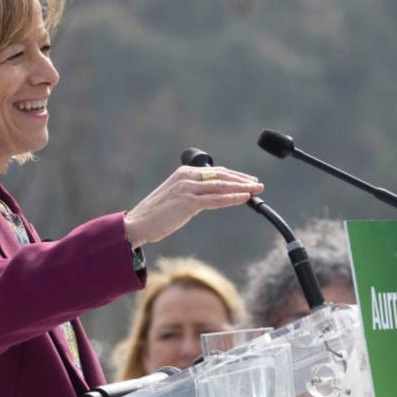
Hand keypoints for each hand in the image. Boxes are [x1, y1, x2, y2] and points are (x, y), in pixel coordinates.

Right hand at [123, 166, 262, 247]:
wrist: (138, 224)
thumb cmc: (156, 214)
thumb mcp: (176, 198)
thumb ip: (193, 193)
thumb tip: (211, 196)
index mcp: (184, 173)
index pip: (215, 172)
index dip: (234, 175)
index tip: (248, 180)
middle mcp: (186, 177)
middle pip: (221, 176)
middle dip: (242, 180)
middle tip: (258, 184)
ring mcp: (187, 188)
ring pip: (221, 186)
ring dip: (242, 188)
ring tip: (257, 190)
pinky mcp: (187, 202)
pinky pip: (216, 200)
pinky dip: (232, 198)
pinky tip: (245, 198)